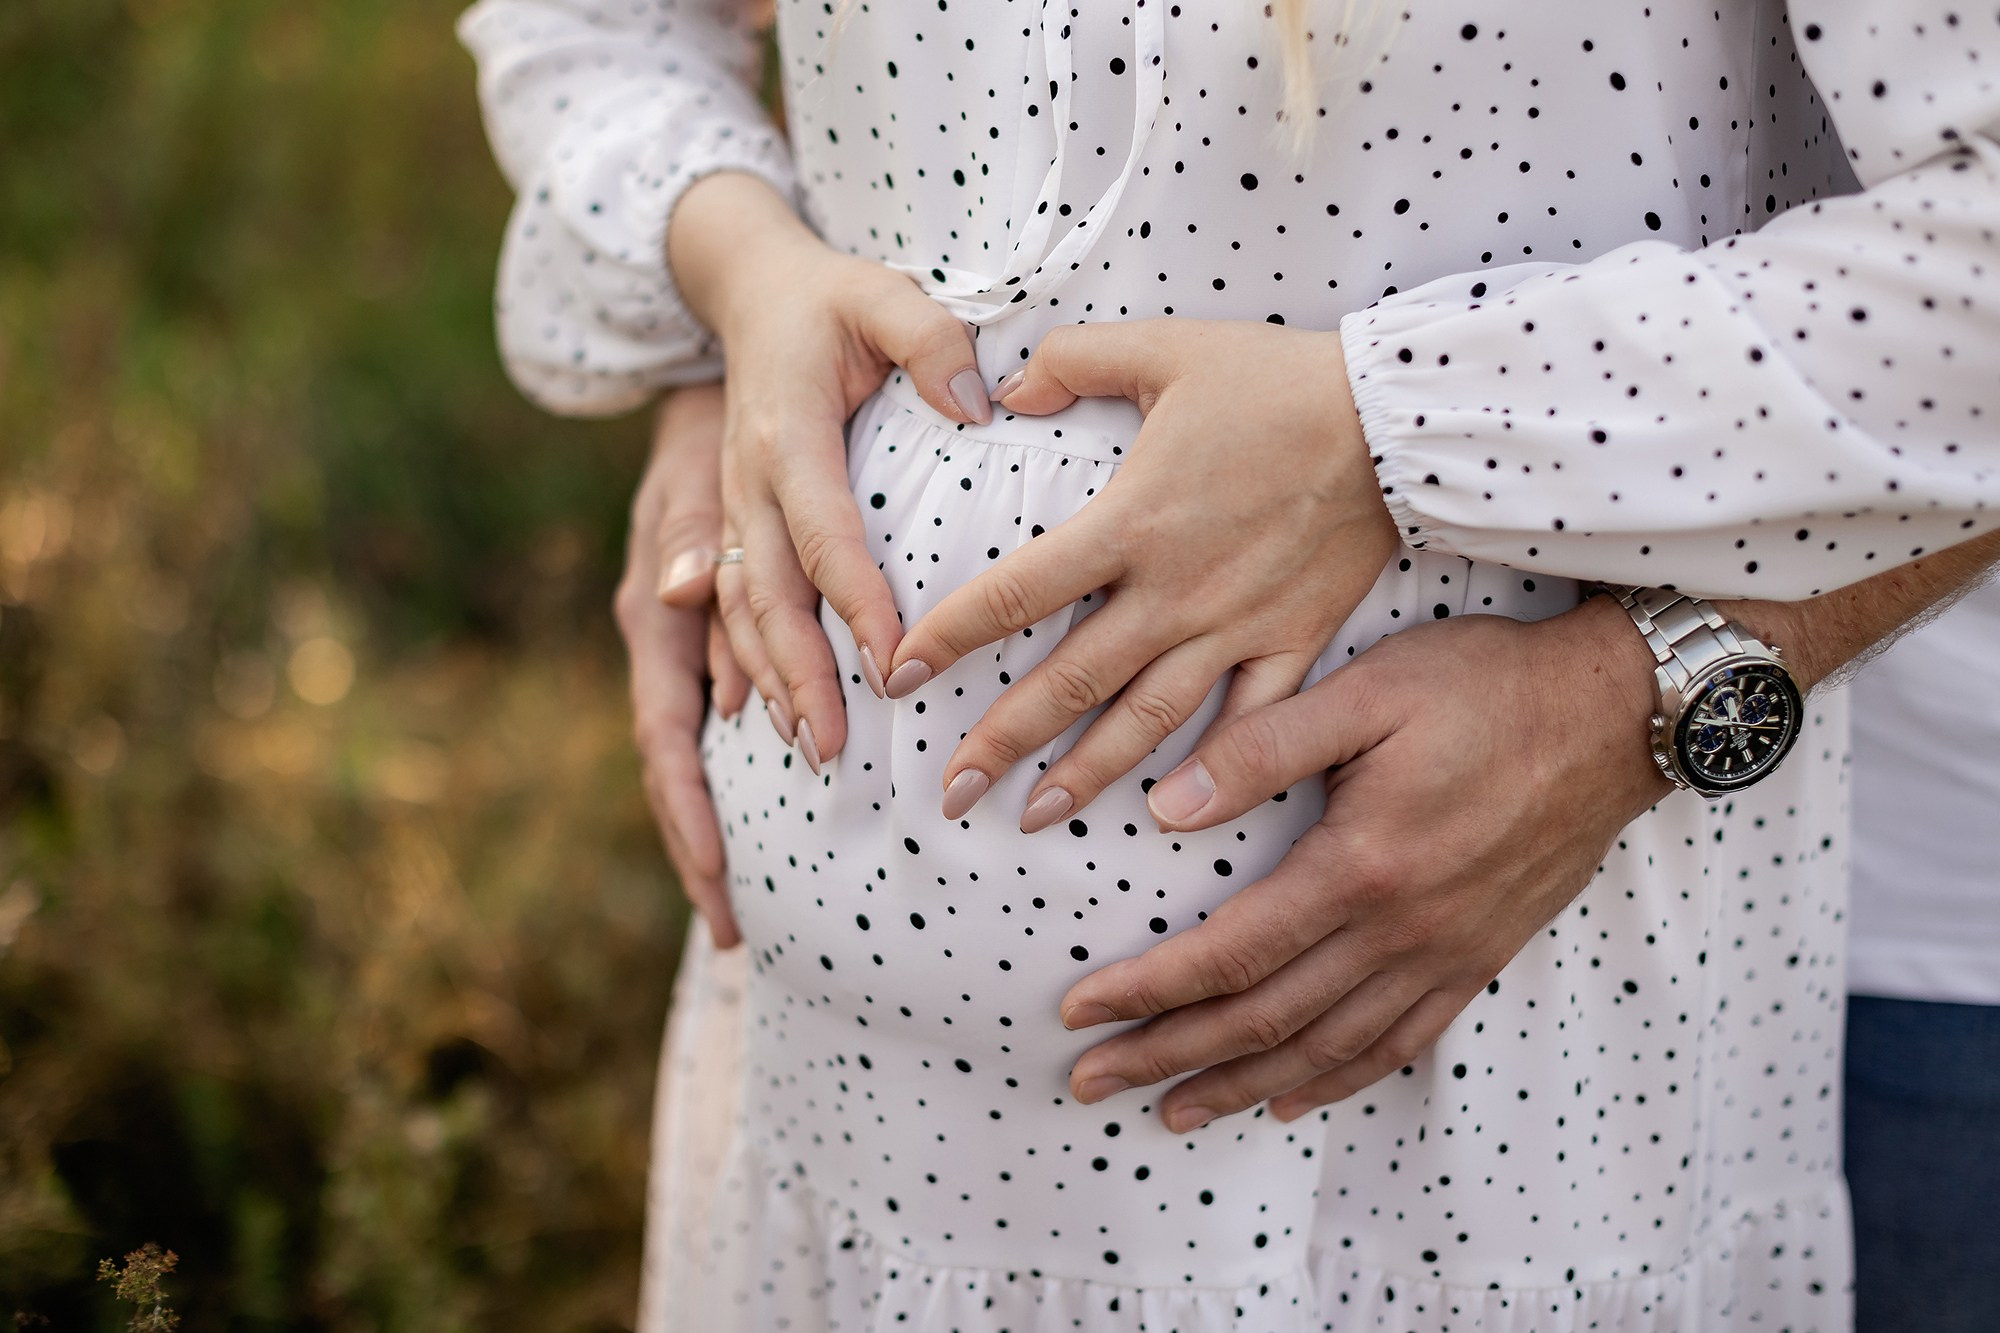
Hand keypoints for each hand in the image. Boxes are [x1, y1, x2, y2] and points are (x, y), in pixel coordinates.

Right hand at [614, 385, 747, 948]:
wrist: (728, 375)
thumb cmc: (722, 421)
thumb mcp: (699, 465)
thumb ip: (690, 527)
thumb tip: (680, 591)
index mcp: (655, 608)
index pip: (666, 734)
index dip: (690, 810)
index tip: (720, 880)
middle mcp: (664, 635)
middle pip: (674, 764)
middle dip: (698, 847)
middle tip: (732, 932)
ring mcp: (688, 636)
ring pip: (697, 750)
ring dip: (720, 822)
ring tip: (747, 907)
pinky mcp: (717, 628)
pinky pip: (724, 715)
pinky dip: (742, 770)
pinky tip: (776, 817)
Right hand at [668, 172, 992, 769]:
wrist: (749, 288)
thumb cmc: (833, 298)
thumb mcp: (884, 294)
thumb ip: (932, 340)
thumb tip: (978, 406)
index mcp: (787, 434)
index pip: (823, 532)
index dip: (855, 602)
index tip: (894, 664)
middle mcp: (749, 482)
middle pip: (767, 593)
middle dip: (798, 674)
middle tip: (835, 745)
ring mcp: (732, 506)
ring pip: (740, 611)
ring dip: (771, 684)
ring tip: (812, 749)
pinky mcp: (733, 523)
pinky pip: (732, 605)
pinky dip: (751, 664)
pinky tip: (780, 716)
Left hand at [882, 319, 1397, 829]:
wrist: (1399, 420)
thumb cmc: (1279, 381)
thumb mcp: (1165, 346)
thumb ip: (1072, 361)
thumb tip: (1005, 389)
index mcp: (1130, 523)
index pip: (1015, 592)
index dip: (948, 636)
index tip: (898, 676)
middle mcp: (1173, 592)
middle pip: (1069, 682)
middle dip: (1001, 741)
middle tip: (950, 792)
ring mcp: (1235, 629)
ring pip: (1145, 721)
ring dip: (1085, 775)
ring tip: (1033, 818)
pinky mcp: (1293, 645)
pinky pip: (1246, 726)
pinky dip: (1212, 775)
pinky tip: (1173, 816)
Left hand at [1058, 597, 1673, 1128]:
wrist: (1618, 712)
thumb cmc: (1489, 687)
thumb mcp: (1367, 692)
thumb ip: (1262, 746)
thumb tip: (1167, 807)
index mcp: (1360, 867)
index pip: (1231, 954)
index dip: (1148, 990)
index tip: (1080, 1012)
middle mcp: (1401, 931)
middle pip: (1264, 1019)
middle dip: (1169, 1056)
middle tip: (1092, 1082)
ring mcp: (1446, 954)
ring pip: (1325, 1047)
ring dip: (1241, 1085)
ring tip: (1172, 1113)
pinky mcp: (1480, 956)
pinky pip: (1400, 1042)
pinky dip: (1338, 1079)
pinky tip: (1291, 1098)